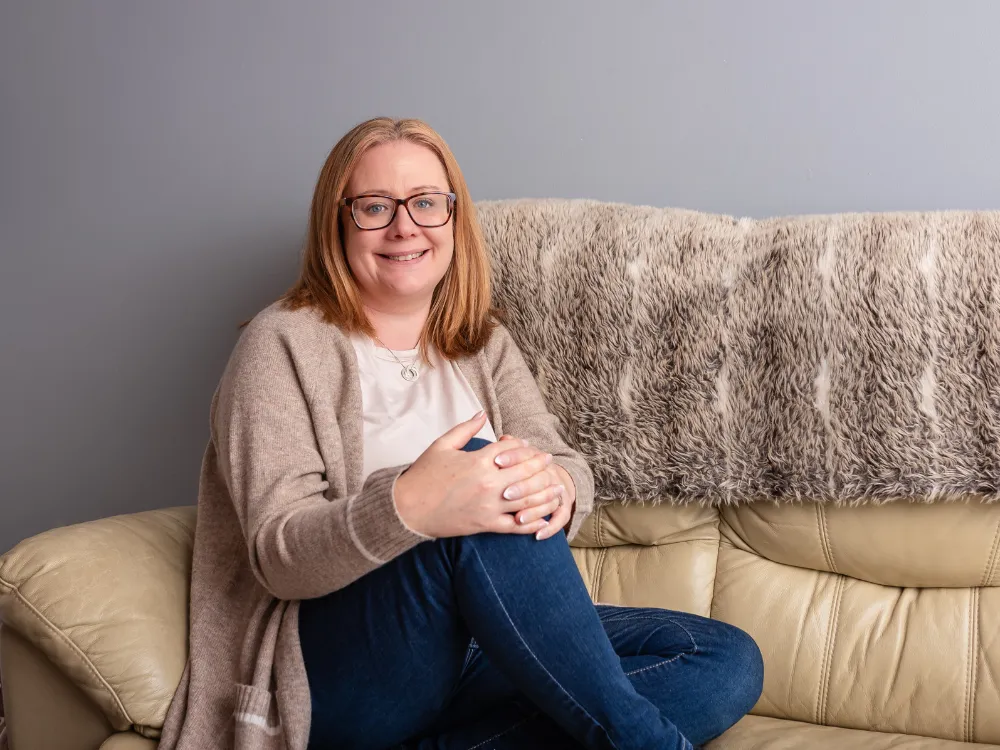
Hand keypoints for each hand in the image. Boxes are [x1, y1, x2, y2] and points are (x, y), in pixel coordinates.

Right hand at [393, 412, 563, 538]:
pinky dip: (532, 522)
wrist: (407, 509)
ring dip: (545, 493)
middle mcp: (489, 483)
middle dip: (541, 466)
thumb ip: (465, 429)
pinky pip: (516, 525)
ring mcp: (489, 505)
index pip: (513, 450)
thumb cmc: (423, 476)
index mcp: (479, 461)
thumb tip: (482, 414)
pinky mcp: (486, 524)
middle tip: (549, 463)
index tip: (530, 447)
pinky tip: (543, 519)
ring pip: (527, 498)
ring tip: (556, 488)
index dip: (524, 447)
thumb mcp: (442, 445)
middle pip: (526, 472)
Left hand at [494, 434, 574, 539]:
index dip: (512, 456)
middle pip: (540, 478)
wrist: (554, 478)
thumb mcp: (519, 455)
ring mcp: (558, 490)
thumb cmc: (526, 467)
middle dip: (522, 486)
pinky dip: (551, 528)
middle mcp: (549, 472)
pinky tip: (538, 535)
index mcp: (536, 457)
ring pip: (550, 500)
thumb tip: (503, 437)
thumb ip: (510, 447)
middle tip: (505, 494)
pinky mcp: (563, 507)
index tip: (495, 461)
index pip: (527, 453)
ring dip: (535, 510)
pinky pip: (560, 518)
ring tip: (518, 518)